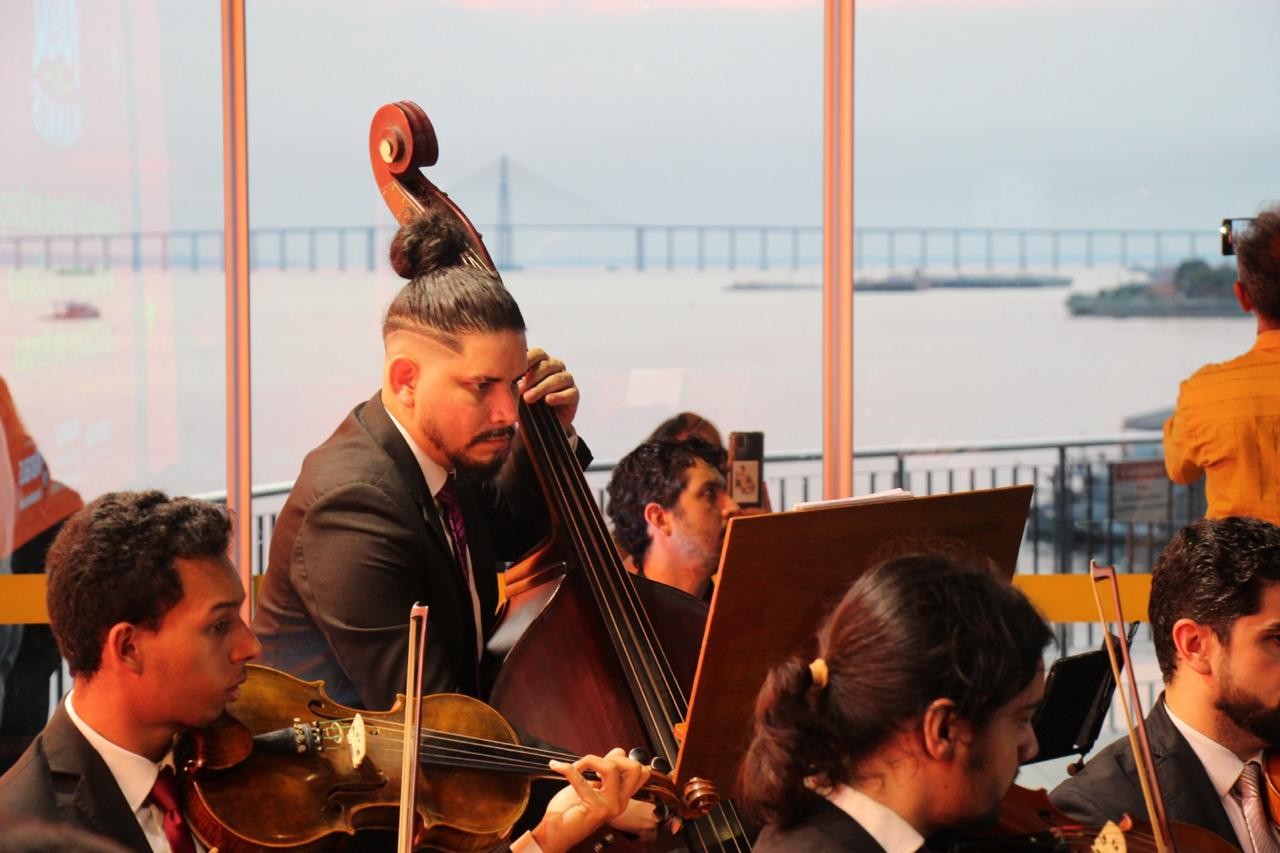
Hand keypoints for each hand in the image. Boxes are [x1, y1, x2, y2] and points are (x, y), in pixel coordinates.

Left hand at [519, 348, 578, 429]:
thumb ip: (514, 383)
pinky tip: (548, 400)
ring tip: (529, 398)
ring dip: (542, 388)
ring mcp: (567, 380)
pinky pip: (569, 393)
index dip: (528, 359)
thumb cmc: (526, 405)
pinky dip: (558, 396)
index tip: (516, 370)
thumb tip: (505, 379)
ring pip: (558, 378)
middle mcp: (556, 368)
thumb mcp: (517, 392)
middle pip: (548, 365)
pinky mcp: (574, 394)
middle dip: (533, 377)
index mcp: (542, 362)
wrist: (538, 426)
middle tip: (521, 389)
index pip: (538, 353)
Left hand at [529, 748, 650, 852]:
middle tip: (593, 764)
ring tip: (575, 767)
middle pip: (634, 768)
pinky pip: (582, 780)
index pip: (641, 772)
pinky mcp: (596, 809)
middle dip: (613, 757)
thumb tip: (619, 752)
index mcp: (621, 797)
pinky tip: (557, 767)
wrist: (555, 833)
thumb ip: (605, 770)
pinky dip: (568, 769)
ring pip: (612, 769)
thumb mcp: (591, 784)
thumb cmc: (569, 811)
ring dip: (590, 760)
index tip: (603, 761)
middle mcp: (620, 803)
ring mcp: (610, 806)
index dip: (623, 759)